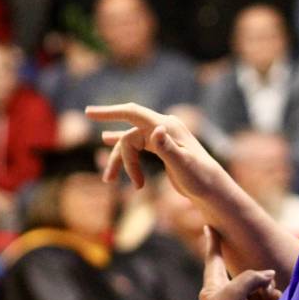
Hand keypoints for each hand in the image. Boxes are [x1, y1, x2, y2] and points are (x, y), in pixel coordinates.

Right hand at [85, 103, 224, 197]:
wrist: (211, 188)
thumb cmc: (199, 177)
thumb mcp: (183, 164)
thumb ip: (168, 147)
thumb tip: (156, 130)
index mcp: (167, 127)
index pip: (133, 113)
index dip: (110, 112)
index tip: (87, 112)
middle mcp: (163, 127)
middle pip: (128, 137)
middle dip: (117, 158)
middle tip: (109, 181)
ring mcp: (162, 136)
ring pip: (130, 143)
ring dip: (120, 161)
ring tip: (108, 180)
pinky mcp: (161, 146)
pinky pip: (136, 143)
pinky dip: (124, 148)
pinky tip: (107, 139)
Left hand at [200, 226, 278, 299]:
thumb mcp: (237, 289)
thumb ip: (254, 276)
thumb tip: (269, 277)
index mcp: (212, 286)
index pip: (213, 257)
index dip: (213, 241)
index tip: (208, 226)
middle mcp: (222, 297)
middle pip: (246, 277)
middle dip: (261, 280)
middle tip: (268, 286)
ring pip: (258, 293)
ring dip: (268, 296)